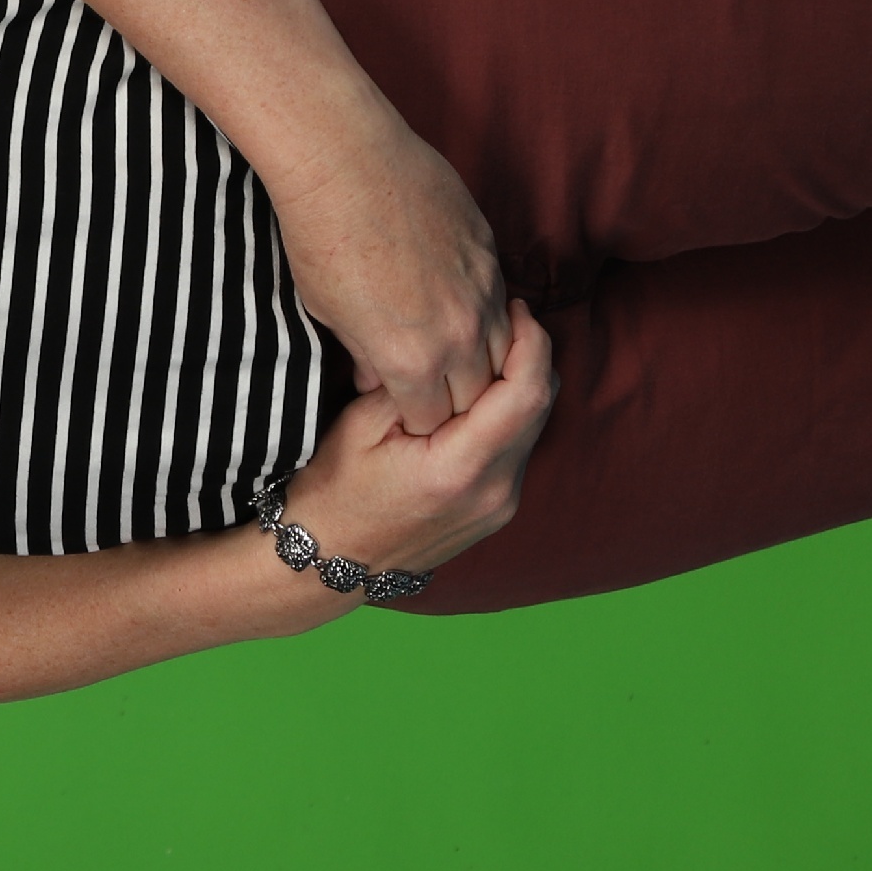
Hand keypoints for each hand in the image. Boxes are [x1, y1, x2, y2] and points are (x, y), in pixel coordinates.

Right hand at [273, 302, 555, 585]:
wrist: (329, 562)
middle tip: (506, 318)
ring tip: (490, 350)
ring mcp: (500, 507)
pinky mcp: (497, 511)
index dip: (531, 342)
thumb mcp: (361, 424)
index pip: (526, 393)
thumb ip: (417, 386)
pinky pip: (519, 449)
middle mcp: (493, 493)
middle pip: (542, 406)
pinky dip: (510, 414)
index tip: (513, 309)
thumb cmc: (334, 490)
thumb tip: (457, 344)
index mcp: (459, 469)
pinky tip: (478, 394)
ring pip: (536, 427)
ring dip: (522, 383)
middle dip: (531, 354)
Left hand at [280, 113, 512, 434]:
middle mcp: (458, 333)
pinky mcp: (490, 251)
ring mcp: (481, 290)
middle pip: (478, 394)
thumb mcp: (327, 312)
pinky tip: (463, 312)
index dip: (420, 424)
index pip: (434, 422)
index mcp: (411, 359)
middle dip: (457, 402)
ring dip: (483, 361)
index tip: (408, 417)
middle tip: (435, 395)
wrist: (344, 159)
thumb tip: (375, 380)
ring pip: (504, 350)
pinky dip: (488, 316)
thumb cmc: (319, 237)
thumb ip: (362, 355)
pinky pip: (503, 302)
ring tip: (455, 359)